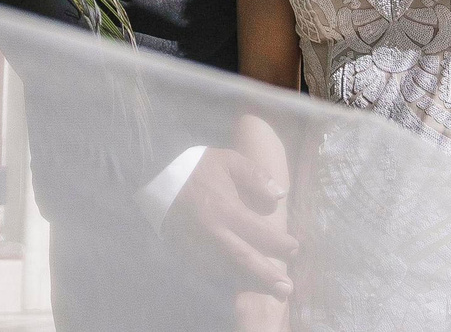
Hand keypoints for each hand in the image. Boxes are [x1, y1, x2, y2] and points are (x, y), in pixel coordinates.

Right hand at [162, 146, 296, 295]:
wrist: (157, 176)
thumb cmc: (197, 167)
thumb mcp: (229, 161)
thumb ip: (256, 177)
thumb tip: (279, 196)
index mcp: (226, 210)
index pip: (259, 232)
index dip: (279, 243)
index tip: (294, 248)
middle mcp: (213, 233)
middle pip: (245, 259)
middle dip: (267, 276)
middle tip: (286, 289)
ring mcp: (198, 246)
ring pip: (227, 270)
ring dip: (249, 281)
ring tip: (269, 289)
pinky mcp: (186, 251)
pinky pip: (209, 269)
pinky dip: (226, 277)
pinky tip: (239, 281)